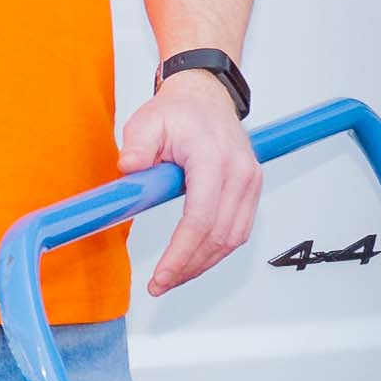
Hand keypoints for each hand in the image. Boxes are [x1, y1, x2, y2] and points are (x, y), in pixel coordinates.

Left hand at [117, 73, 259, 296]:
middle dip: (188, 267)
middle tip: (160, 283)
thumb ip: (137, 146)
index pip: (201, 219)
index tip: (161, 276)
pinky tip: (193, 259)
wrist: (204, 96)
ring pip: (232, 239)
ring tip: (173, 277)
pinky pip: (238, 231)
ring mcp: (250, 182)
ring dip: (202, 264)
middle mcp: (240, 172)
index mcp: (214, 159)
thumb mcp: (147, 122)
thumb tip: (129, 169)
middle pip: (218, 237)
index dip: (181, 254)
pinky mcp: (251, 190)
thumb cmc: (179, 111)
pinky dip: (216, 251)